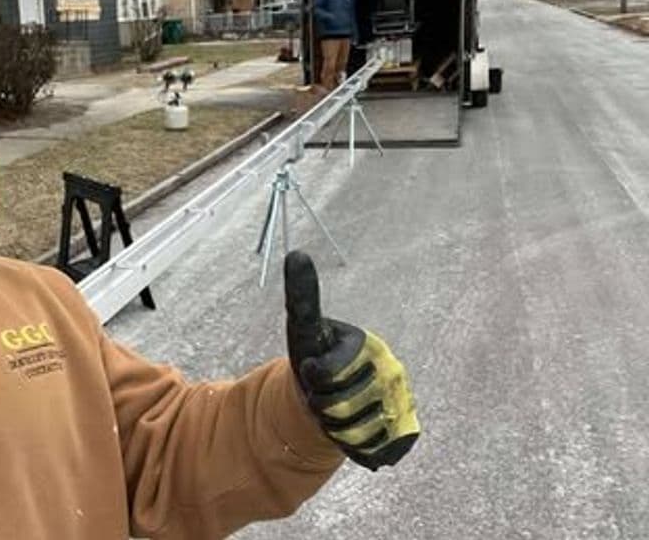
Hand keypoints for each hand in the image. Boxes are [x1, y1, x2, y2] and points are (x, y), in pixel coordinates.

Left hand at [283, 250, 419, 470]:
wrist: (334, 395)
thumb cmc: (316, 356)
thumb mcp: (304, 327)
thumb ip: (302, 296)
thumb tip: (297, 253)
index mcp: (365, 344)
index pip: (326, 370)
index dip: (314, 375)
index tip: (311, 368)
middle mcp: (390, 370)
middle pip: (339, 406)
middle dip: (321, 405)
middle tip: (321, 392)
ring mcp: (400, 400)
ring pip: (355, 431)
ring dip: (335, 428)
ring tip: (335, 410)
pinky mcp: (406, 430)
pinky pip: (377, 450)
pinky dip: (358, 450)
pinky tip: (352, 433)